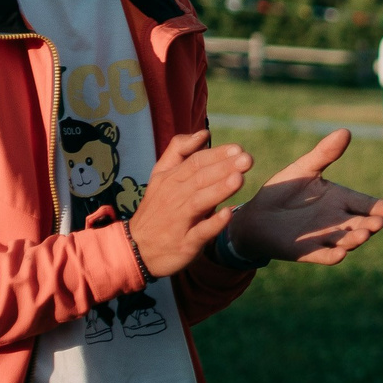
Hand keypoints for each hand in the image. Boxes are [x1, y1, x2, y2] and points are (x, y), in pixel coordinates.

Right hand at [127, 131, 251, 277]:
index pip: (195, 162)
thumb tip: (203, 133)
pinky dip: (213, 223)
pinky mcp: (184, 243)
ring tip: (238, 179)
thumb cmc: (157, 208)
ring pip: (199, 202)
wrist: (136, 249)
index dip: (216, 155)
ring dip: (219, 190)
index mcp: (170, 180)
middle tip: (246, 160)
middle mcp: (173, 198)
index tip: (238, 149)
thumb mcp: (161, 176)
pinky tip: (228, 214)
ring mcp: (178, 221)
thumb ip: (179, 151)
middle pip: (199, 179)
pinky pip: (199, 232)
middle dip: (223, 168)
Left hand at [227, 129, 382, 265]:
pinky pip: (324, 256)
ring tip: (363, 234)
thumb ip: (325, 153)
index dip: (378, 206)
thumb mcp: (304, 168)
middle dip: (371, 224)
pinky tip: (340, 254)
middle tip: (378, 222)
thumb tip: (345, 131)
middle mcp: (338, 221)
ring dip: (356, 239)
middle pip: (361, 224)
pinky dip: (333, 256)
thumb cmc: (283, 190)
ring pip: (347, 240)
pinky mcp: (308, 252)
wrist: (256, 216)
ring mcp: (325, 237)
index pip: (365, 204)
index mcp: (340, 200)